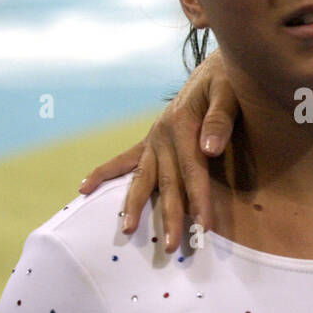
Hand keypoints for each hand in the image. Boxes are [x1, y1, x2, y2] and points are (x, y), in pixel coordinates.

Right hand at [77, 49, 238, 250]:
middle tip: (172, 246)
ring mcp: (153, 139)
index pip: (192, 171)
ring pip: (141, 178)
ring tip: (126, 229)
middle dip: (170, 215)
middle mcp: (162, 135)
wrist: (215, 67)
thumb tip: (210, 149)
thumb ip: (220, 119)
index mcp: (182, 125)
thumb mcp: (229, 91)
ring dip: (133, 205)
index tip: (204, 227)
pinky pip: (123, 160)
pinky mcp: (149, 141)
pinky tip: (83, 189)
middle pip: (166, 182)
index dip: (198, 200)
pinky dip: (103, 173)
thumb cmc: (227, 80)